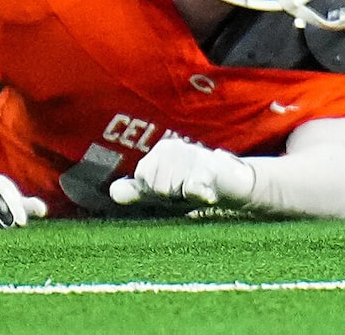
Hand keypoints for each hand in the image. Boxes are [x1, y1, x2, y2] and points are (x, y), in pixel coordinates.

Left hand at [109, 135, 255, 210]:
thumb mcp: (163, 190)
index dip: (154, 191)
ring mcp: (190, 155)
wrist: (232, 183)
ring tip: (196, 188)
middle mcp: (173, 147)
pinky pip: (190, 187)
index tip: (171, 189)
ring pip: (168, 189)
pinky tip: (207, 194)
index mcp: (161, 150)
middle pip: (153, 185)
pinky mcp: (207, 168)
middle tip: (185, 190)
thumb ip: (136, 191)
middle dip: (167, 196)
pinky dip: (198, 194)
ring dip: (183, 197)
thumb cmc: (193, 186)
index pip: (142, 178)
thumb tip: (112, 192)